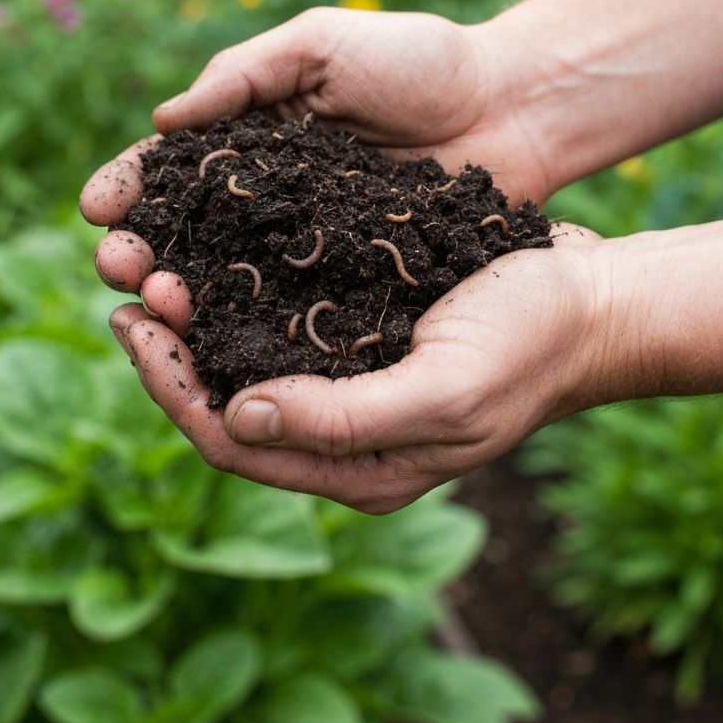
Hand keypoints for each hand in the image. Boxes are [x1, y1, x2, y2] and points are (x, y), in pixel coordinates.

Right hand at [80, 8, 554, 312]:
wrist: (512, 104)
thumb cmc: (420, 60)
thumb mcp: (322, 44)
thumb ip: (243, 75)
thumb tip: (162, 123)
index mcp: (253, 137)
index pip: (174, 167)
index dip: (132, 186)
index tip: (99, 207)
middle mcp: (269, 198)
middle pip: (188, 231)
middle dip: (143, 248)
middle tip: (122, 267)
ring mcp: (305, 243)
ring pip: (228, 277)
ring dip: (183, 291)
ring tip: (158, 302)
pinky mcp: (347, 279)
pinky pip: (289, 304)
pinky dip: (249, 322)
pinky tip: (217, 337)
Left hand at [103, 223, 611, 513]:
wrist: (593, 302)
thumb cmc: (530, 345)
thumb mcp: (444, 391)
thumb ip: (344, 420)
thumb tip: (236, 418)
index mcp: (358, 466)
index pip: (232, 443)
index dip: (171, 388)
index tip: (130, 325)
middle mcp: (343, 434)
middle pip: (226, 404)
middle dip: (170, 350)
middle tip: (129, 283)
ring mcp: (353, 385)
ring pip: (247, 362)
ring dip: (197, 320)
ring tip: (156, 265)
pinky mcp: (364, 339)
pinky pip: (282, 326)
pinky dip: (239, 297)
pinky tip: (215, 256)